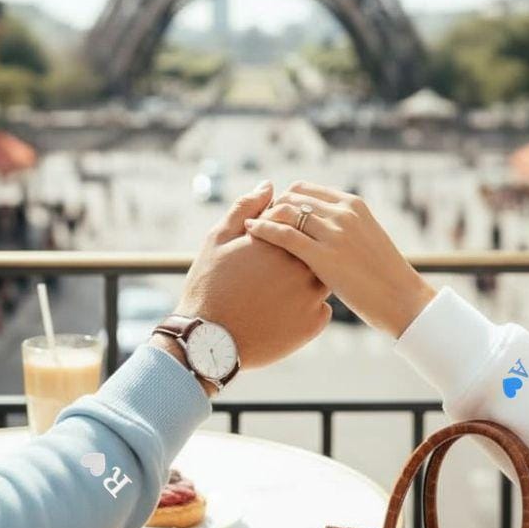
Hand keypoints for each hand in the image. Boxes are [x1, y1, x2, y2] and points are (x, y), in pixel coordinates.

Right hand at [157, 181, 332, 369]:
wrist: (207, 342)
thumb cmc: (209, 286)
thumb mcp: (218, 240)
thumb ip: (246, 208)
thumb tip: (269, 185)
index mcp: (277, 240)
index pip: (295, 221)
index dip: (281, 231)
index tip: (264, 247)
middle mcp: (300, 265)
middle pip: (313, 247)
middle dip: (298, 252)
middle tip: (269, 272)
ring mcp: (310, 295)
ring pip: (321, 276)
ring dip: (307, 278)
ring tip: (276, 292)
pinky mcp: (314, 322)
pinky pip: (321, 307)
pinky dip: (308, 307)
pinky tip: (282, 312)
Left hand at [244, 182, 436, 337]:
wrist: (403, 300)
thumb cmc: (383, 276)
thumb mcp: (366, 238)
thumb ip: (344, 225)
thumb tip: (319, 222)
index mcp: (352, 205)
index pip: (305, 188)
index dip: (283, 199)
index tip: (271, 214)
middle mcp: (343, 213)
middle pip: (291, 197)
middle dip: (270, 208)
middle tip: (256, 223)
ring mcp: (334, 233)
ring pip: (285, 211)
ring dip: (263, 217)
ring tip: (249, 229)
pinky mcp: (324, 256)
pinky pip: (284, 235)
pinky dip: (262, 230)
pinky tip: (249, 233)